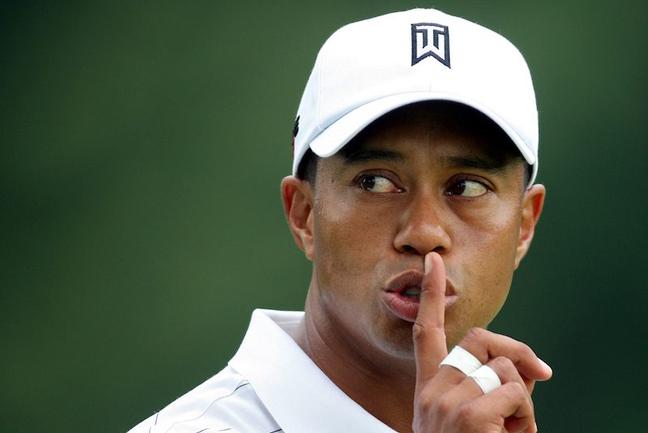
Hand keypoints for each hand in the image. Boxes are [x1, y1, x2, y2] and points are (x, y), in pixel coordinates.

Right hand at [412, 252, 551, 432]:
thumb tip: (519, 369)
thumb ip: (478, 388)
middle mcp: (432, 390)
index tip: (431, 260)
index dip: (428, 293)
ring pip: (505, 370)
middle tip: (540, 374)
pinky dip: (528, 417)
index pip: (424, 331)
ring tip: (513, 432)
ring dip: (524, 400)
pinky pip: (516, 393)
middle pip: (479, 339)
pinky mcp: (470, 415)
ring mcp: (448, 401)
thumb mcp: (461, 422)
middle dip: (515, 350)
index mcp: (427, 389)